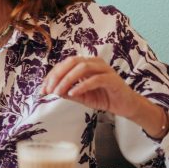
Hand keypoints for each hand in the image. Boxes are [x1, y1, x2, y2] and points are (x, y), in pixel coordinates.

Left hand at [43, 55, 164, 133]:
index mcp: (85, 63)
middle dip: (57, 75)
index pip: (64, 65)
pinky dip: (82, 86)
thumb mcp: (80, 96)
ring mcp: (104, 69)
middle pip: (71, 62)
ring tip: (58, 92)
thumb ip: (67, 91)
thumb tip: (51, 91)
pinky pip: (95, 79)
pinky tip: (73, 93)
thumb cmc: (103, 97)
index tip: (43, 90)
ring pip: (82, 68)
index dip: (51, 76)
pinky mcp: (112, 79)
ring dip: (67, 80)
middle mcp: (94, 62)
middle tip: (49, 90)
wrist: (125, 105)